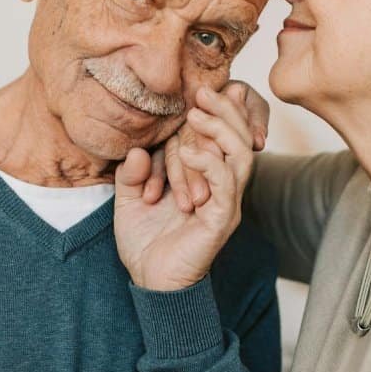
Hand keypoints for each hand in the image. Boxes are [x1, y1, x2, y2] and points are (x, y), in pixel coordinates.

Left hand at [114, 87, 255, 290]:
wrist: (151, 283)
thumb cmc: (146, 243)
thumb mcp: (128, 200)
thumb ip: (132, 173)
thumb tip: (135, 149)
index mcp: (207, 179)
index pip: (224, 136)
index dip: (219, 110)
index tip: (197, 88)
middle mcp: (223, 188)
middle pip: (241, 139)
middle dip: (225, 111)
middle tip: (202, 92)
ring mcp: (224, 203)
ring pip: (240, 156)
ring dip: (221, 130)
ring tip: (196, 115)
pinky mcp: (220, 220)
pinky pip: (225, 184)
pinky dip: (210, 163)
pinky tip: (190, 152)